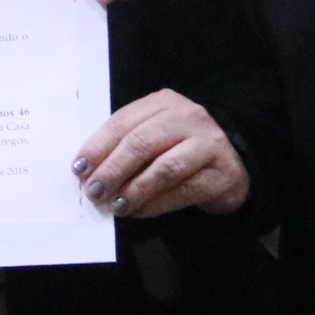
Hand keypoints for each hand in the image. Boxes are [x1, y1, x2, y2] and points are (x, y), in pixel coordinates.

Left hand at [72, 88, 249, 217]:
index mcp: (163, 103)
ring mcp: (208, 145)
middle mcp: (188, 118)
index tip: (79, 169)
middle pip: (141, 142)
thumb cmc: (182, 147)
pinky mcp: (221, 174)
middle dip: (112, 169)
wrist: (236, 160)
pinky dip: (155, 204)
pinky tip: (138, 211)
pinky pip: (183, 191)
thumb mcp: (155, 134)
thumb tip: (88, 172)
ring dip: (134, 190)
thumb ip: (126, 144)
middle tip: (94, 191)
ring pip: (164, 168)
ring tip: (115, 206)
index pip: (123, 121)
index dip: (98, 146)